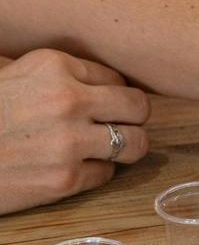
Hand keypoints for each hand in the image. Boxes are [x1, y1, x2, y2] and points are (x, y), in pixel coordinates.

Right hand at [0, 49, 149, 214]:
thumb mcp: (8, 74)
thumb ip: (53, 73)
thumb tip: (100, 79)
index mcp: (53, 65)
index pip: (116, 78)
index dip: (113, 95)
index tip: (104, 104)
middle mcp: (67, 99)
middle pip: (139, 107)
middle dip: (133, 118)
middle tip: (121, 125)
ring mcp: (69, 142)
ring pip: (137, 144)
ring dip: (127, 148)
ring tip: (109, 148)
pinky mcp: (66, 179)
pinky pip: (108, 174)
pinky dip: (96, 173)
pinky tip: (75, 167)